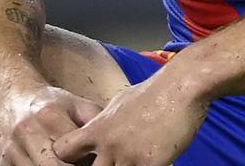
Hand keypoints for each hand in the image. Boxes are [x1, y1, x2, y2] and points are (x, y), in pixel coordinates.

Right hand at [0, 85, 103, 165]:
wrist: (9, 96)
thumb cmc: (50, 103)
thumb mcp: (76, 104)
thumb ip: (96, 121)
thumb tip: (116, 138)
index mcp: (50, 116)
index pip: (72, 148)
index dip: (88, 160)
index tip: (101, 160)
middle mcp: (28, 132)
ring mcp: (13, 149)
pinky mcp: (4, 161)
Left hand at [52, 71, 207, 165]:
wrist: (181, 87)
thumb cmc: (153, 91)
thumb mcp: (120, 102)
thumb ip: (106, 120)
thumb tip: (100, 126)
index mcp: (98, 128)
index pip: (63, 150)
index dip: (68, 158)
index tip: (81, 159)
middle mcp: (108, 145)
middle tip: (114, 163)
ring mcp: (128, 156)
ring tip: (134, 162)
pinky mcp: (150, 164)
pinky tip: (153, 163)